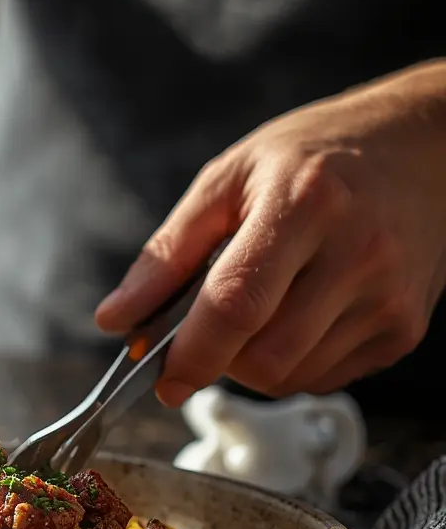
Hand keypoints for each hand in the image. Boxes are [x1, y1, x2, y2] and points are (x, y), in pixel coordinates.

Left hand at [95, 61, 445, 405]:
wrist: (425, 148)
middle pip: (264, 357)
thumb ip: (166, 255)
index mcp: (304, 204)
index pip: (236, 304)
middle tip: (209, 328)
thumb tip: (114, 320)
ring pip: (290, 377)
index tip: (162, 378)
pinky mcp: (403, 330)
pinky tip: (298, 315)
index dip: (190, 354)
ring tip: (262, 307)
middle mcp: (357, 254)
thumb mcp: (228, 180)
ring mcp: (388, 297)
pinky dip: (291, 364)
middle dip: (219, 359)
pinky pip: (323, 380)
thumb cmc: (315, 157)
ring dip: (252, 363)